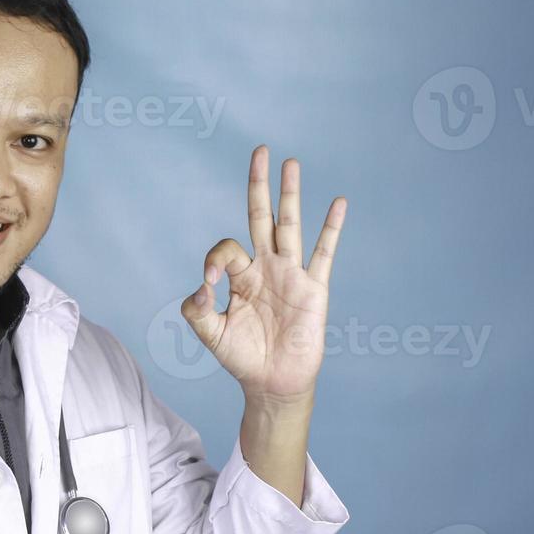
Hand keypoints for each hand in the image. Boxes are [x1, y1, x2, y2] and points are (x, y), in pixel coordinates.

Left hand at [181, 146, 347, 405]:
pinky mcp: (314, 288)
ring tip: (291, 162)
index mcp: (240, 276)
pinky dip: (331, 227)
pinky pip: (324, 252)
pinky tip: (337, 202)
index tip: (210, 287)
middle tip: (260, 151)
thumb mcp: (209, 334)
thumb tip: (200, 287)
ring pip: (291, 225)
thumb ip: (196, 310)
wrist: (272, 383)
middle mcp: (266, 267)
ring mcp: (291, 274)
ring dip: (290, 194)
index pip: (226, 250)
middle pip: (262, 216)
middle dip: (260, 185)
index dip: (216, 260)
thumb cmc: (240, 357)